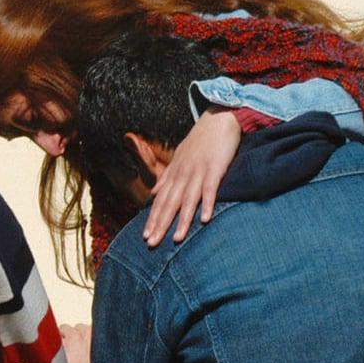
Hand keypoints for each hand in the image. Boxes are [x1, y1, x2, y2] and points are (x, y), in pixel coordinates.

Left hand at [143, 110, 240, 244]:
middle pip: (169, 204)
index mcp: (174, 173)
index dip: (153, 219)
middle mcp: (183, 174)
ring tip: (175, 239)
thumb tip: (153, 193)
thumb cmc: (200, 140)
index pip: (160, 200)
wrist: (218, 118)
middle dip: (160, 225)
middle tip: (152, 244)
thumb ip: (167, 178)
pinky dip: (207, 204)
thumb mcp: (178, 158)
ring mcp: (198, 171)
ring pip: (187, 200)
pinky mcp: (215, 168)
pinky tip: (204, 220)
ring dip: (182, 220)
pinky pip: (210, 189)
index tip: (145, 236)